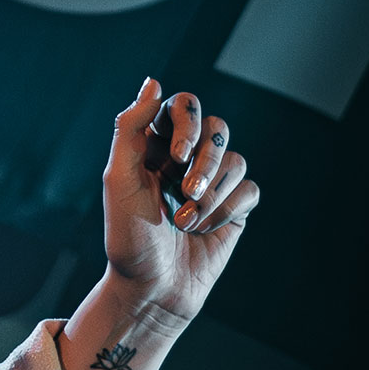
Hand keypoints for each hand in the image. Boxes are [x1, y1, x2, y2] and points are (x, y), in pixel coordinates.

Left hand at [101, 77, 257, 321]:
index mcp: (154, 145)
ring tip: (185, 220)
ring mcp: (213, 183)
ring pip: (235, 160)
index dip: (187, 123)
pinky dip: (226, 209)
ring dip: (211, 193)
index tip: (174, 156)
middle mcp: (186, 159)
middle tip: (185, 188)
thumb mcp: (119, 179)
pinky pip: (249, 189)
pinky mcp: (235, 207)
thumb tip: (154, 81)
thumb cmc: (128, 236)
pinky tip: (203, 229)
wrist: (151, 288)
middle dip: (205, 160)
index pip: (183, 106)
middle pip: (217, 128)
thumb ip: (130, 128)